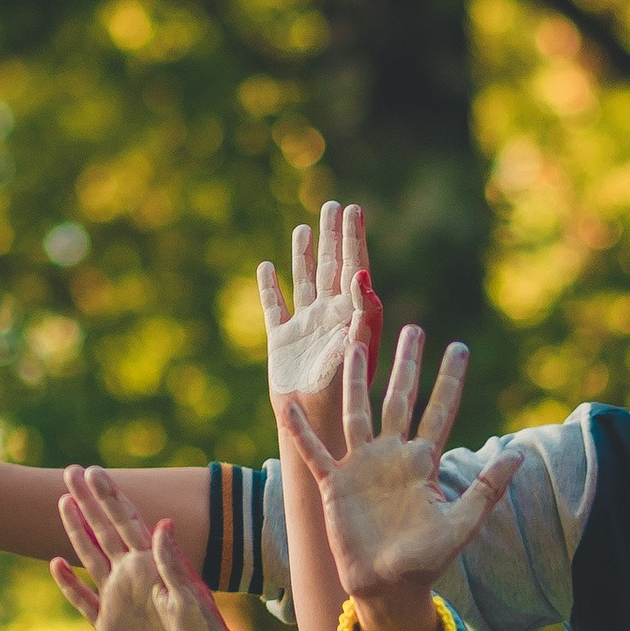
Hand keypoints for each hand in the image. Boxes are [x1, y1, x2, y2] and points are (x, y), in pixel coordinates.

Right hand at [51, 464, 255, 630]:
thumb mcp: (189, 596)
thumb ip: (173, 562)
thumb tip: (163, 522)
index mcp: (151, 563)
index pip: (126, 522)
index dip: (109, 496)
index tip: (92, 471)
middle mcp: (131, 573)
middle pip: (104, 530)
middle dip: (88, 501)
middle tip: (70, 471)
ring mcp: (118, 596)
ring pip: (90, 556)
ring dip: (77, 530)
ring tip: (63, 502)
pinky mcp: (109, 623)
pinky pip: (83, 599)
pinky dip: (69, 584)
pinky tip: (56, 563)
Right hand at [259, 198, 384, 443]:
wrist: (316, 424)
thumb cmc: (345, 394)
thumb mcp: (357, 350)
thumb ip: (363, 313)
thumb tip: (363, 273)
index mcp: (351, 314)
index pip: (354, 267)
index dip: (354, 238)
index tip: (355, 208)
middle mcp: (329, 316)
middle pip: (330, 267)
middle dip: (332, 236)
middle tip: (333, 206)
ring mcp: (304, 327)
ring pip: (303, 281)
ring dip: (303, 255)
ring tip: (304, 228)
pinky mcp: (281, 340)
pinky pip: (274, 306)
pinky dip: (269, 287)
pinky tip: (266, 267)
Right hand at [284, 327, 515, 630]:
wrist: (387, 588)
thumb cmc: (426, 562)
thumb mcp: (461, 525)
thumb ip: (487, 488)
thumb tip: (519, 455)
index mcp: (423, 464)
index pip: (439, 412)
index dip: (449, 380)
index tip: (458, 347)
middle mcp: (392, 457)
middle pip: (398, 399)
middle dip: (405, 365)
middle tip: (411, 328)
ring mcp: (361, 467)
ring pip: (358, 412)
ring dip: (354, 380)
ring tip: (354, 343)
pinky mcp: (334, 484)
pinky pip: (315, 451)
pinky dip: (302, 429)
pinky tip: (291, 403)